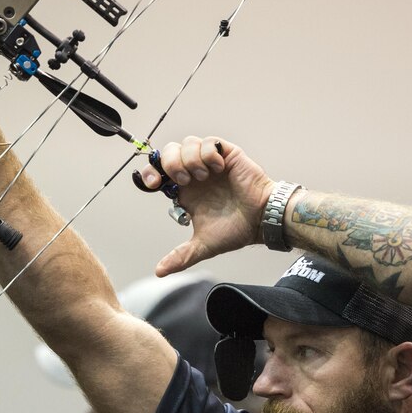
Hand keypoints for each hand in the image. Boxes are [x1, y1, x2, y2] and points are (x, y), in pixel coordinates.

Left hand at [139, 136, 272, 275]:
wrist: (262, 220)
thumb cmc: (236, 230)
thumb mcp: (203, 245)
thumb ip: (181, 256)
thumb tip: (159, 271)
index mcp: (184, 191)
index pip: (158, 172)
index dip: (149, 173)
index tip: (152, 184)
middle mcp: (195, 174)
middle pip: (168, 152)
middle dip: (169, 163)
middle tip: (181, 181)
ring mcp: (210, 163)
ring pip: (187, 143)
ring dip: (189, 159)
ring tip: (202, 177)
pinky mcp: (227, 154)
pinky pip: (209, 141)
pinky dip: (209, 153)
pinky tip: (218, 169)